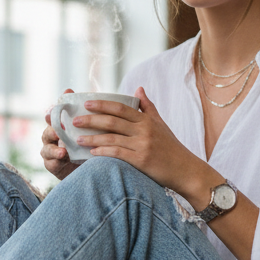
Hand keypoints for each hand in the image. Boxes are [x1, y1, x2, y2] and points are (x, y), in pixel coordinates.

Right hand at [41, 89, 80, 180]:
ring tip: (63, 150)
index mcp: (59, 127)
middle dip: (52, 130)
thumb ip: (79, 112)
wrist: (89, 167)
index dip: (52, 114)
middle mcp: (52, 139)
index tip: (53, 112)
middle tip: (60, 129)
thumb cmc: (85, 144)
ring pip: (47, 149)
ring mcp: (50, 153)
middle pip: (48, 132)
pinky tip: (63, 158)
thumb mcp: (86, 128)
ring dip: (54, 149)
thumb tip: (69, 89)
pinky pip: (51, 163)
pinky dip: (56, 160)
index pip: (52, 118)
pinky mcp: (52, 166)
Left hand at [69, 87, 199, 192]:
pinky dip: (104, 152)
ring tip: (77, 138)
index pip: (120, 108)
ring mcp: (143, 145)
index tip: (86, 103)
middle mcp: (144, 130)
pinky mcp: (141, 160)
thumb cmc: (171, 148)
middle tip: (74, 120)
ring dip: (92, 138)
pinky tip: (92, 152)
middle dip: (91, 120)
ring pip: (112, 138)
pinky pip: (118, 154)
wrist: (185, 170)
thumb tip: (138, 89)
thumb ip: (148, 107)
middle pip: (112, 121)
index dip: (102, 104)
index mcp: (146, 120)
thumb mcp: (161, 124)